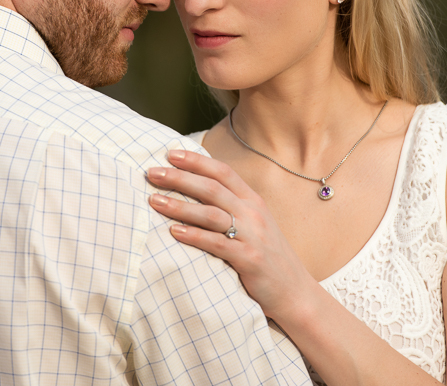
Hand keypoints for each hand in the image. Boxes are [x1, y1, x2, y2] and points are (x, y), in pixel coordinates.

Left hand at [147, 150, 317, 320]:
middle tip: (152, 173)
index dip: (196, 161)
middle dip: (179, 178)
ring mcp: (253, 235)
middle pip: (212, 188)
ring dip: (180, 206)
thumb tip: (196, 190)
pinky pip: (216, 243)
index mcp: (253, 200)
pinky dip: (193, 235)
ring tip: (154, 201)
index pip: (222, 171)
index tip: (170, 154)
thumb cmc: (267, 256)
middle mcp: (254, 213)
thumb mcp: (254, 224)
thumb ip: (231, 207)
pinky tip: (173, 231)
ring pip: (211, 213)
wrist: (295, 292)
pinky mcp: (249, 259)